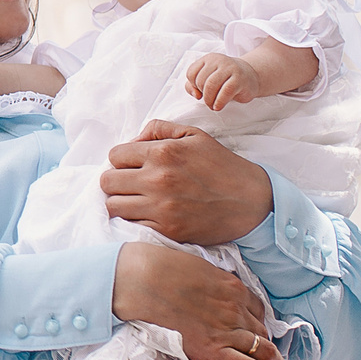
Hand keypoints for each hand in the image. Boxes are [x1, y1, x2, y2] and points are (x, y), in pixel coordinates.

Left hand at [101, 121, 274, 245]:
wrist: (252, 202)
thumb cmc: (222, 166)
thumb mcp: (194, 136)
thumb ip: (158, 129)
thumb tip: (131, 141)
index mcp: (163, 152)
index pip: (115, 155)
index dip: (122, 160)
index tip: (132, 167)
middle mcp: (158, 179)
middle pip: (108, 181)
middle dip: (116, 181)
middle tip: (131, 185)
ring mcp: (161, 207)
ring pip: (114, 206)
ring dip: (121, 202)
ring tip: (136, 201)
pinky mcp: (167, 230)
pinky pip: (131, 225)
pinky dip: (134, 221)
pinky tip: (147, 216)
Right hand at [111, 244, 284, 359]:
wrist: (142, 280)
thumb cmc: (160, 268)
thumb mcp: (196, 267)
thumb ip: (210, 281)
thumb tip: (209, 287)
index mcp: (233, 287)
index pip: (257, 308)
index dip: (257, 320)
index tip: (254, 328)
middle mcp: (237, 309)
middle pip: (261, 330)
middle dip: (265, 341)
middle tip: (266, 352)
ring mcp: (227, 330)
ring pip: (261, 349)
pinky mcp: (213, 350)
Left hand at [184, 53, 261, 110]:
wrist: (250, 77)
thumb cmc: (225, 80)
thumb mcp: (208, 79)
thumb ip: (193, 86)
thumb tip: (196, 95)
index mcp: (209, 59)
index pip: (191, 73)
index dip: (193, 86)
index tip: (200, 92)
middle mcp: (219, 60)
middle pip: (201, 80)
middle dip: (203, 94)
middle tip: (208, 101)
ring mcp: (230, 68)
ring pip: (211, 85)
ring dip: (209, 99)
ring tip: (212, 105)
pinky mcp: (240, 79)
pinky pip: (225, 91)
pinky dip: (219, 102)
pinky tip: (218, 106)